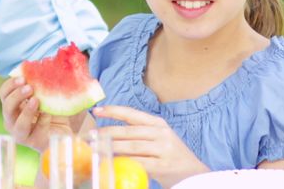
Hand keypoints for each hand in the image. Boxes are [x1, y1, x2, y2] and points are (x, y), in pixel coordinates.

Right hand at [0, 76, 72, 150]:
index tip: (22, 78)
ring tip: (36, 100)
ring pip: (18, 125)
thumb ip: (40, 84)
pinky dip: (43, 121)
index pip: (4, 93)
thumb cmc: (51, 110)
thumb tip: (41, 67)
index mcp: (12, 106)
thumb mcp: (45, 95)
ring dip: (26, 111)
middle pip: (7, 108)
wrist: (63, 131)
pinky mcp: (35, 143)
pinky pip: (36, 132)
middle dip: (17, 96)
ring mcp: (22, 134)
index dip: (10, 85)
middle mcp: (13, 120)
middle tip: (29, 88)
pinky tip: (48, 114)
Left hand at [93, 105, 207, 187]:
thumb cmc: (172, 155)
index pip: (132, 114)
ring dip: (110, 148)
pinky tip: (111, 163)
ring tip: (95, 149)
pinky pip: (137, 163)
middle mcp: (161, 134)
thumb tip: (110, 134)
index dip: (113, 111)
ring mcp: (162, 149)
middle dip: (106, 133)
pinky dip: (122, 163)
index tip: (97, 110)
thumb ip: (140, 134)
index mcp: (158, 124)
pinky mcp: (162, 166)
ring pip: (130, 147)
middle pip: (128, 131)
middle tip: (89, 136)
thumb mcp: (160, 138)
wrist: (194, 173)